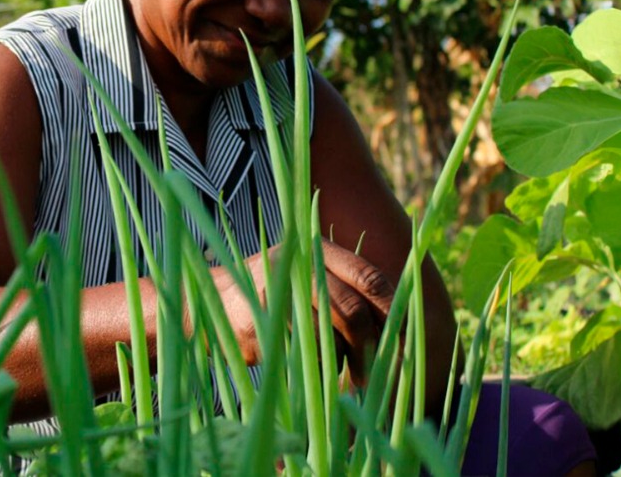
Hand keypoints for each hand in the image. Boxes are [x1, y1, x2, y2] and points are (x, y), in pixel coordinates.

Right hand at [214, 240, 396, 383]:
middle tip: (372, 371)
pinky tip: (314, 365)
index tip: (404, 336)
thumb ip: (348, 287)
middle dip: (369, 346)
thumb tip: (399, 323)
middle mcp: (299, 266)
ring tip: (343, 370)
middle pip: (352, 312)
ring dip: (342, 360)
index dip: (392, 310)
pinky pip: (304, 354)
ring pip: (330, 338)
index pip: (369, 279)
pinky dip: (317, 366)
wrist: (216, 298)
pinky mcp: (260, 325)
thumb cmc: (278, 290)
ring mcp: (277, 295)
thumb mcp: (312, 274)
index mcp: (318, 250)